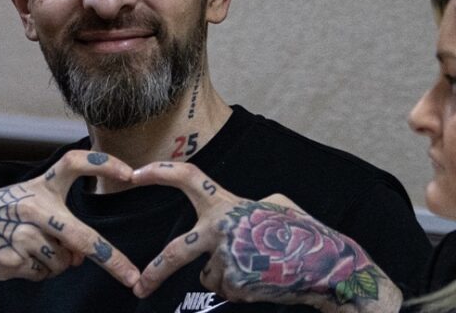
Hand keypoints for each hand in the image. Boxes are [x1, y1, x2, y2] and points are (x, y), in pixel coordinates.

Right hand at [0, 150, 140, 290]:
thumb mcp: (27, 208)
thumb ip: (59, 226)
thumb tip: (79, 258)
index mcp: (40, 186)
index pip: (75, 164)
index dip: (104, 165)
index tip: (131, 174)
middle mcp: (34, 207)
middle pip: (83, 237)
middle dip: (112, 260)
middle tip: (133, 277)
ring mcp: (23, 234)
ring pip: (62, 262)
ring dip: (53, 263)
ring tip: (24, 247)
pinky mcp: (12, 259)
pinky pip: (42, 274)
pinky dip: (34, 271)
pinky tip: (13, 257)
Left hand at [131, 163, 401, 312]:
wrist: (329, 266)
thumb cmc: (303, 234)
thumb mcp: (275, 205)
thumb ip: (244, 208)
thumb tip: (231, 216)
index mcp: (226, 203)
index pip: (186, 177)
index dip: (159, 172)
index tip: (134, 174)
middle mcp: (220, 227)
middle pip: (174, 252)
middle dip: (155, 272)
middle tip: (139, 287)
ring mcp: (227, 256)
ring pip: (210, 276)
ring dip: (228, 278)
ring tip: (259, 268)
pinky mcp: (237, 283)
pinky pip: (227, 291)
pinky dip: (241, 290)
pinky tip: (264, 281)